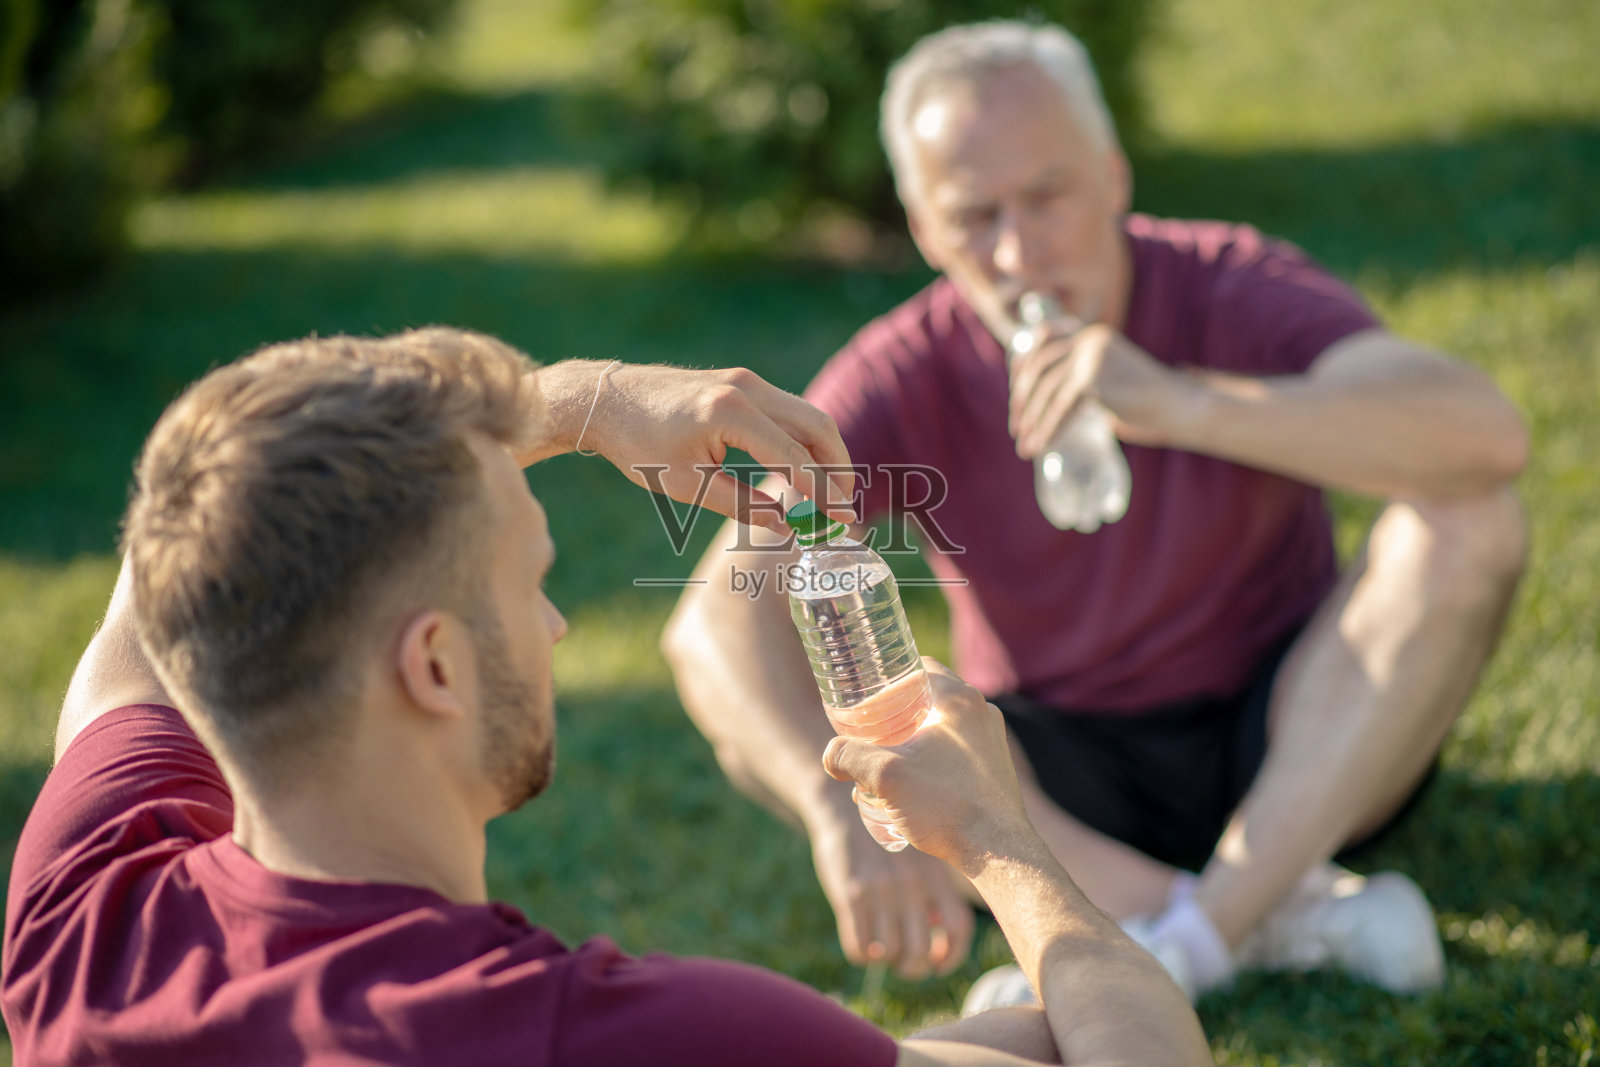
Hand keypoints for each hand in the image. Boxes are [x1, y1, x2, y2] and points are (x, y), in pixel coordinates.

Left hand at [530, 363, 856, 531]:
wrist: (605, 399)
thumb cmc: (638, 445)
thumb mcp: (685, 485)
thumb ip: (740, 505)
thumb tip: (786, 526)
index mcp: (730, 413)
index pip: (793, 457)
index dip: (821, 492)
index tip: (842, 519)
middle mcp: (746, 388)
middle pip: (816, 426)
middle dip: (837, 468)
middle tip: (845, 506)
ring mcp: (745, 381)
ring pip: (807, 415)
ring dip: (825, 453)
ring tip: (831, 492)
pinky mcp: (741, 382)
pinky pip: (788, 410)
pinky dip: (805, 440)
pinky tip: (806, 469)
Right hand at [809, 811, 974, 978]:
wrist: (843, 808)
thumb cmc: (887, 840)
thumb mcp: (921, 858)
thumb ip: (935, 894)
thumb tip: (940, 942)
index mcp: (936, 875)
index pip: (959, 928)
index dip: (952, 957)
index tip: (939, 964)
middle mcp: (912, 884)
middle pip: (920, 951)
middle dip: (913, 968)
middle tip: (904, 962)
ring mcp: (880, 890)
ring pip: (889, 953)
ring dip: (885, 960)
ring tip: (881, 948)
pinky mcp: (850, 895)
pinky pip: (859, 947)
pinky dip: (862, 955)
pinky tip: (863, 941)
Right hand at [823, 659, 1030, 878]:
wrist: (999, 854)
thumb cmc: (947, 808)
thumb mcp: (885, 777)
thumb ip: (849, 757)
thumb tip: (831, 756)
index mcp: (959, 700)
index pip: (917, 668)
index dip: (886, 681)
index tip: (865, 701)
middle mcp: (981, 713)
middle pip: (926, 698)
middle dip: (895, 716)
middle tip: (869, 736)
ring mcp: (991, 741)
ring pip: (941, 726)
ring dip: (912, 740)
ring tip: (886, 765)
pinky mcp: (994, 768)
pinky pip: (956, 749)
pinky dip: (932, 757)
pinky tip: (913, 784)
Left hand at [1008, 319, 1193, 456]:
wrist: (1176, 406)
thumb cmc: (1142, 400)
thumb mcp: (1106, 378)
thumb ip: (1079, 377)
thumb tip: (1041, 400)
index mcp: (1089, 333)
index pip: (1042, 338)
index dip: (1022, 366)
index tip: (1017, 397)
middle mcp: (1087, 338)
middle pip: (1039, 365)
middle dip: (1022, 400)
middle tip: (1016, 429)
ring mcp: (1091, 356)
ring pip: (1047, 388)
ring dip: (1032, 420)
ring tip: (1025, 447)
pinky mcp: (1094, 377)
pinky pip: (1061, 406)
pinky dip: (1048, 429)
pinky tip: (1042, 447)